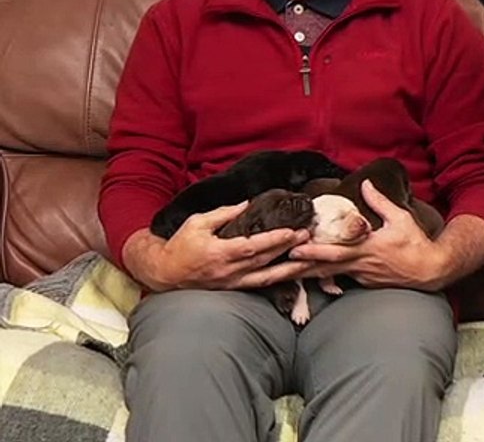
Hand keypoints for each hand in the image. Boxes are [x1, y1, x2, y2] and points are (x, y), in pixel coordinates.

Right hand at [123, 202, 311, 291]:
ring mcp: (232, 283)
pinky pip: (260, 285)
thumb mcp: (197, 223)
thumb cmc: (179, 246)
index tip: (293, 231)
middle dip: (289, 250)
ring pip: (267, 278)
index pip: (253, 247)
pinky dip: (278, 280)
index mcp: (219, 253)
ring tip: (311, 260)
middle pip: (265, 261)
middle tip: (310, 237)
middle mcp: (228, 271)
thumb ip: (224, 214)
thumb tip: (247, 203)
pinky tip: (293, 273)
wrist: (163, 273)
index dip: (274, 240)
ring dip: (290, 269)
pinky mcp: (234, 289)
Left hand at [286, 179, 450, 290]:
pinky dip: (322, 278)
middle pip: (323, 269)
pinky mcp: (365, 284)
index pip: (335, 252)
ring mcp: (361, 277)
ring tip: (281, 275)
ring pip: (327, 276)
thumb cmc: (416, 243)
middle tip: (273, 269)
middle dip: (297, 269)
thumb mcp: (401, 218)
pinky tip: (306, 278)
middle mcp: (360, 266)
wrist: (430, 271)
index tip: (293, 249)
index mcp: (367, 248)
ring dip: (303, 276)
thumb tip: (365, 184)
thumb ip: (380, 202)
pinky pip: (340, 280)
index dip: (313, 252)